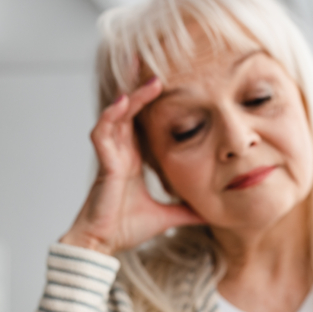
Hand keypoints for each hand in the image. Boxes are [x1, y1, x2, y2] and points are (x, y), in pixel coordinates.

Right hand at [59, 77, 202, 254]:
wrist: (104, 244)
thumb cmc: (126, 228)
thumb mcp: (166, 216)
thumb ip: (185, 211)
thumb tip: (209, 214)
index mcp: (133, 160)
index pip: (143, 123)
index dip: (152, 104)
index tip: (170, 87)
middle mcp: (121, 153)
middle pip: (130, 111)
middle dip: (141, 89)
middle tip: (155, 67)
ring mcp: (110, 156)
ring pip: (118, 116)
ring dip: (131, 97)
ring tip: (148, 79)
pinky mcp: (103, 164)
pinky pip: (103, 133)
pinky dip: (111, 117)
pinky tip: (122, 103)